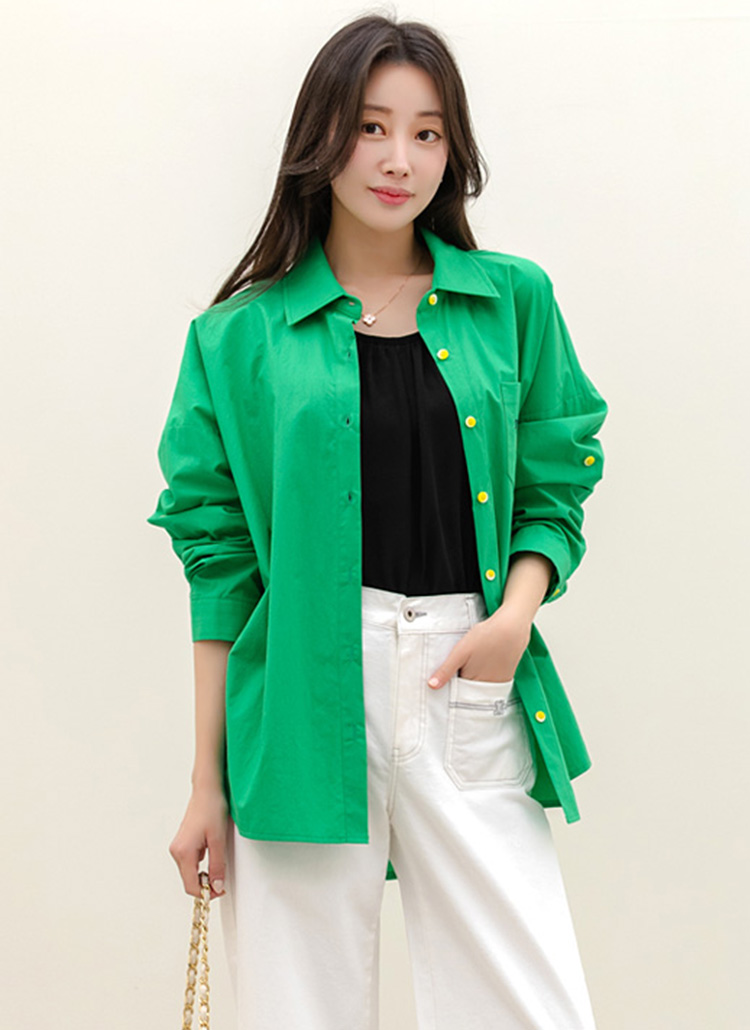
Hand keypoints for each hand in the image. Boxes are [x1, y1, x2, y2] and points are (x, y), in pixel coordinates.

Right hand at [169, 783, 228, 899]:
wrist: (207, 790)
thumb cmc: (211, 808)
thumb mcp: (218, 840)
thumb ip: (217, 865)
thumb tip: (216, 886)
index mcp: (183, 852)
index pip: (190, 886)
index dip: (205, 893)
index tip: (219, 891)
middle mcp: (176, 851)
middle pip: (188, 880)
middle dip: (205, 885)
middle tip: (221, 882)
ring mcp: (178, 847)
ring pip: (189, 872)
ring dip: (203, 875)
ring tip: (219, 867)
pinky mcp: (183, 843)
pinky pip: (190, 862)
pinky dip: (201, 865)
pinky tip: (212, 856)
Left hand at [427, 604, 531, 688]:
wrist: (512, 627)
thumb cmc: (486, 637)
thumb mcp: (460, 652)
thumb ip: (446, 670)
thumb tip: (432, 686)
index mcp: (473, 682)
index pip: (457, 694)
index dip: (449, 688)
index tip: (443, 684)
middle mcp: (487, 687)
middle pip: (469, 692)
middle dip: (461, 686)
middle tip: (457, 671)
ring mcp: (498, 682)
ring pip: (480, 687)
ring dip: (473, 681)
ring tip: (470, 665)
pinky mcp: (506, 676)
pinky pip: (491, 682)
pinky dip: (484, 677)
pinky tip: (482, 665)